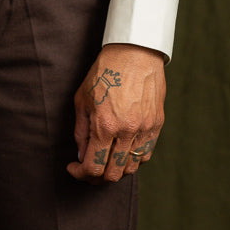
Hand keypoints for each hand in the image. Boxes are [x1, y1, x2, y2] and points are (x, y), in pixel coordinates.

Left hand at [66, 43, 164, 183]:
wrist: (134, 52)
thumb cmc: (104, 71)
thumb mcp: (82, 98)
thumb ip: (80, 130)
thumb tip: (81, 155)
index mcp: (104, 126)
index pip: (93, 167)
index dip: (80, 174)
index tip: (73, 168)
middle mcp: (126, 132)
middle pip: (113, 174)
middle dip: (96, 177)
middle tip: (88, 168)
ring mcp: (144, 129)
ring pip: (131, 168)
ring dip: (116, 170)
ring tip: (105, 160)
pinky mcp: (156, 125)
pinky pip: (145, 154)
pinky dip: (133, 159)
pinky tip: (122, 151)